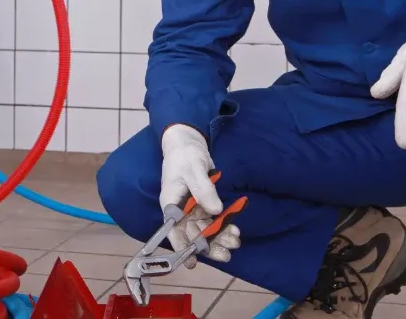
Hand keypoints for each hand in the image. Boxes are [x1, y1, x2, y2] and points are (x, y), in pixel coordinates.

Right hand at [160, 125, 227, 267]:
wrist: (189, 144)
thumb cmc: (185, 155)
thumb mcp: (193, 168)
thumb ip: (203, 189)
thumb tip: (215, 210)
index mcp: (170, 203)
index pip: (173, 229)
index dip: (182, 246)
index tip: (192, 262)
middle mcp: (179, 210)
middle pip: (192, 234)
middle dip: (209, 245)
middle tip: (226, 255)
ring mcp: (191, 209)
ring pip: (204, 230)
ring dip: (219, 238)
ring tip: (235, 244)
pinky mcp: (202, 205)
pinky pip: (212, 221)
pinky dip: (223, 227)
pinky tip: (234, 231)